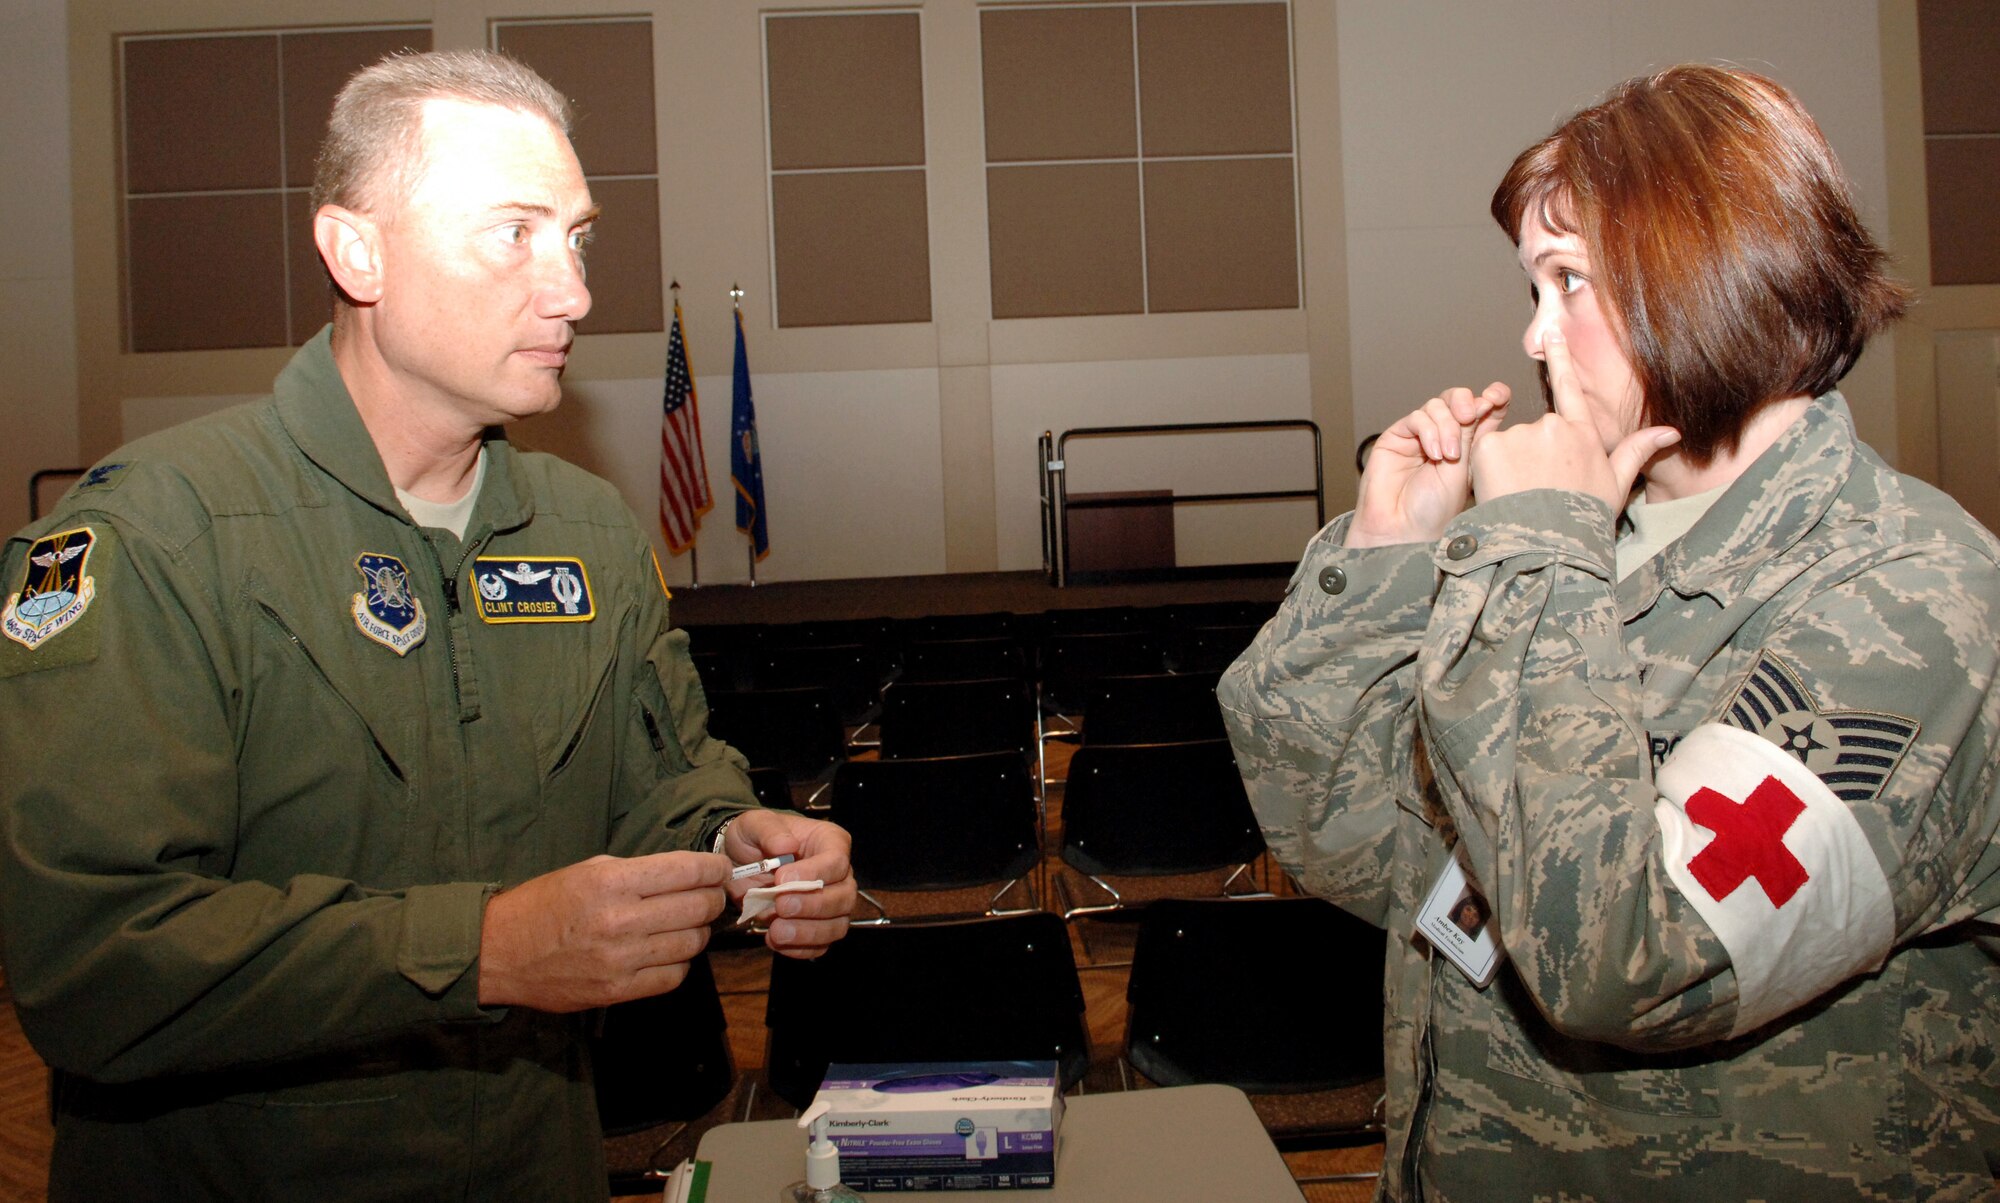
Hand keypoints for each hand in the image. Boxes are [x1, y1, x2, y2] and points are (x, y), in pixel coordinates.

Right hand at [477, 852, 727, 1011]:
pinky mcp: (617, 990)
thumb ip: (637, 871)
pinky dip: (680, 963)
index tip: (720, 869)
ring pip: (692, 943)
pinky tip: (670, 952)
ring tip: (690, 923)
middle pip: (697, 907)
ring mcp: (620, 959)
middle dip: (713, 898)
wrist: (500, 952)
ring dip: (699, 931)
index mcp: (611, 881)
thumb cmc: (544, 905)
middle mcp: (620, 919)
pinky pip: (673, 976)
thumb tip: (685, 873)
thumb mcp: (587, 870)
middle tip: (712, 895)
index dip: (714, 869)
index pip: (687, 871)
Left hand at [721, 809, 854, 958]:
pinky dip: (799, 949)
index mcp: (830, 842)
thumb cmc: (754, 838)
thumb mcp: (754, 824)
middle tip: (780, 906)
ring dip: (808, 933)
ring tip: (776, 931)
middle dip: (814, 906)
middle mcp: (838, 875)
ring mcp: (831, 904)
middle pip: (844, 896)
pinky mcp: (818, 928)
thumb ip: (769, 830)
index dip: (815, 873)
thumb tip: (786, 846)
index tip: (782, 878)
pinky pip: (820, 946)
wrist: (740, 862)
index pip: (837, 861)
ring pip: (837, 925)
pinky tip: (774, 940)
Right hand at [1346, 383, 1510, 547]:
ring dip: (1446, 426)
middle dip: (1466, 402)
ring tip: (1448, 455)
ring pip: (1436, 406)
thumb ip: (1470, 434)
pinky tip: (1434, 454)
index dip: (1493, 397)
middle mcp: (1445, 437)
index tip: (1499, 396)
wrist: (1403, 530)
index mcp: (1470, 446)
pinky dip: (1428, 431)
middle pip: (1457, 400)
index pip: (1484, 410)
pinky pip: (1416, 418)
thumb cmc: (1436, 511)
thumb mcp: (1464, 470)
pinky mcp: (1396, 438)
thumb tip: (1482, 400)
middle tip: (1471, 415)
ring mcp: (1420, 437)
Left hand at [1469, 329, 1678, 511]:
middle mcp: (1553, 426)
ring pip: (1509, 443)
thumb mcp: (1616, 485)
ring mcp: (1521, 434)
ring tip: (1521, 494)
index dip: (1560, 359)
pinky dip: (1489, 469)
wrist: (1548, 544)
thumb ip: (1637, 451)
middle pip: (1535, 432)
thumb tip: (1671, 431)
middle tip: (1536, 489)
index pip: (1569, 388)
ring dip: (1510, 464)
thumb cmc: (1582, 520)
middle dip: (1531, 455)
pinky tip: (1502, 490)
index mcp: (1583, 433)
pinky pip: (1485, 452)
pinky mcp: (1491, 446)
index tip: (1551, 333)